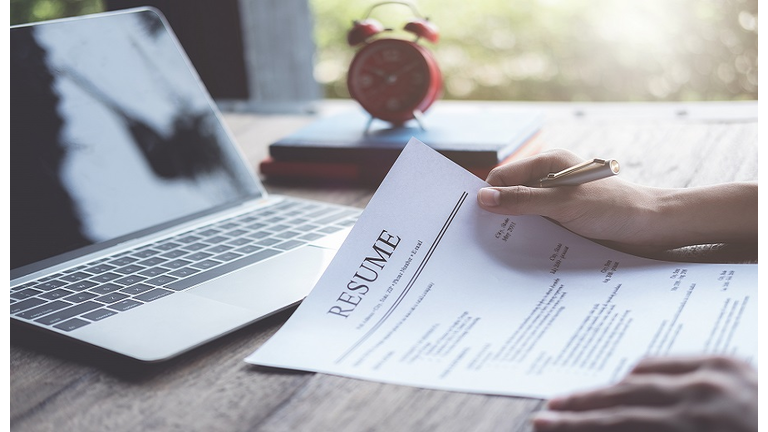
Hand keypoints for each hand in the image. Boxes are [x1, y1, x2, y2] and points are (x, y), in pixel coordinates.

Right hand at [477, 149, 663, 251]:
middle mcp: (550, 181)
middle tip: (481, 238)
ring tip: (500, 251)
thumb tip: (483, 198)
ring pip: (522, 215)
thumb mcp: (564, 203)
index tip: (474, 219)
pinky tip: (523, 254)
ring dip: (514, 231)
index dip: (488, 195)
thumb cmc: (615, 207)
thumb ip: (523, 200)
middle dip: (498, 215)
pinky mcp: (563, 222)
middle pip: (510, 196)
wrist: (653, 228)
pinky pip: (537, 229)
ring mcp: (556, 202)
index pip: (503, 177)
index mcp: (549, 164)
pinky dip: (529, 240)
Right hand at [531, 355, 757, 431]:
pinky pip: (673, 360)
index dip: (580, 427)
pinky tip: (626, 377)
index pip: (625, 422)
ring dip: (604, 390)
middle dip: (580, 409)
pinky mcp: (732, 361)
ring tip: (571, 399)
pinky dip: (644, 370)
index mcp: (702, 426)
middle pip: (626, 399)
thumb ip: (660, 431)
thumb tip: (619, 426)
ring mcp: (720, 374)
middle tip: (544, 414)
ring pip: (644, 377)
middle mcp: (706, 396)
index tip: (545, 427)